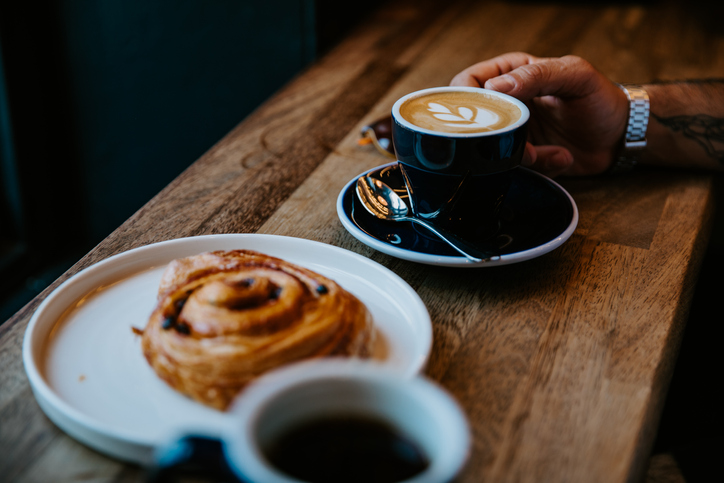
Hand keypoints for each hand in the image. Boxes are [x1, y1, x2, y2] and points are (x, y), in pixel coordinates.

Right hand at [451, 52, 627, 176]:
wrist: (621, 136)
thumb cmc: (600, 98)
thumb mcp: (575, 75)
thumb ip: (538, 74)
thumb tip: (497, 86)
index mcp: (510, 72)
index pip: (467, 82)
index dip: (465, 99)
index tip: (482, 116)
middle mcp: (505, 102)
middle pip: (472, 121)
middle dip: (496, 137)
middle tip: (524, 144)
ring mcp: (511, 131)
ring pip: (490, 149)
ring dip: (521, 156)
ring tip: (551, 153)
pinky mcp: (521, 156)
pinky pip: (513, 167)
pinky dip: (539, 167)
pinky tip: (561, 157)